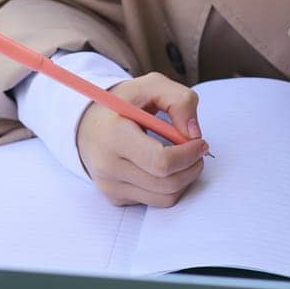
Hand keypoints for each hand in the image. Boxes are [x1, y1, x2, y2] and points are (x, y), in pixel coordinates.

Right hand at [76, 73, 207, 207]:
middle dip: (192, 168)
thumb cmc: (124, 104)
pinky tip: (165, 168)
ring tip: (184, 158)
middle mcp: (108, 165)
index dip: (188, 155)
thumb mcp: (151, 86)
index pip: (161, 161)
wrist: (89, 123)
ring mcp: (110, 185)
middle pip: (167, 183)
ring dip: (185, 179)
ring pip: (165, 198)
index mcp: (114, 135)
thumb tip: (193, 134)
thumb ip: (179, 100)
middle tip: (198, 151)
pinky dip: (168, 187)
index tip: (200, 143)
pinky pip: (155, 202)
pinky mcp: (115, 198)